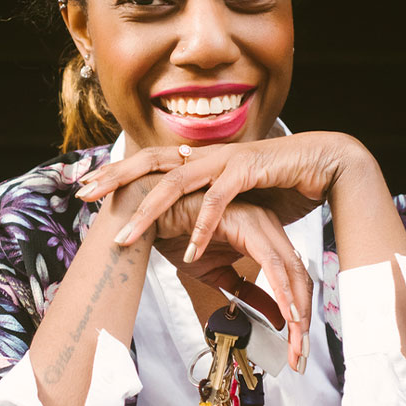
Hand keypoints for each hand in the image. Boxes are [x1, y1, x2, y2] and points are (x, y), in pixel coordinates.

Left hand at [81, 132, 367, 263]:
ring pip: (174, 183)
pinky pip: (216, 201)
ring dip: (147, 211)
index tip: (86, 185)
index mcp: (199, 158)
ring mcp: (224, 160)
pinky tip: (188, 252)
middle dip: (114, 178)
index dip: (116, 171)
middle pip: (148, 163)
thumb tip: (187, 226)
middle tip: (83, 193)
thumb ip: (208, 211)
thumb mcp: (233, 202)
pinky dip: (201, 227)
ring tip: (124, 236)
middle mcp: (206, 154)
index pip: (148, 163)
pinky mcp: (247, 170)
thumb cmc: (279, 182)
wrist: (322, 163)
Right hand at [125, 184, 311, 371]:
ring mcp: (259, 222)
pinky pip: (271, 261)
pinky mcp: (246, 223)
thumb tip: (276, 318)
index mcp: (266, 235)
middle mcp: (268, 226)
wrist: (150, 219)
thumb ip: (249, 293)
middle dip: (303, 319)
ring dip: (296, 310)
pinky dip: (281, 290)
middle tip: (301, 353)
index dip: (300, 314)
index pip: (295, 279)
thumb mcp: (219, 276)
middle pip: (300, 277)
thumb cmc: (180, 239)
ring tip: (295, 340)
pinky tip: (285, 313)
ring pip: (291, 271)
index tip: (298, 345)